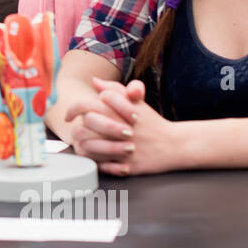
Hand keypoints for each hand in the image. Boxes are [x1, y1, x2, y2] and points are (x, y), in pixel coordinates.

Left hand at [68, 77, 185, 175]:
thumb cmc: (152, 123)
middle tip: (78, 129)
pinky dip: (95, 161)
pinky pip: (102, 165)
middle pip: (88, 122)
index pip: (92, 103)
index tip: (71, 115)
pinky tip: (95, 157)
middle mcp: (125, 128)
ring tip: (83, 143)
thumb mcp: (137, 102)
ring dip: (83, 144)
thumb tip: (95, 81)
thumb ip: (115, 90)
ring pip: (90, 145)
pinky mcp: (130, 166)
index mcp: (124, 110)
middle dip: (79, 125)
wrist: (176, 145)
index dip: (75, 108)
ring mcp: (127, 148)